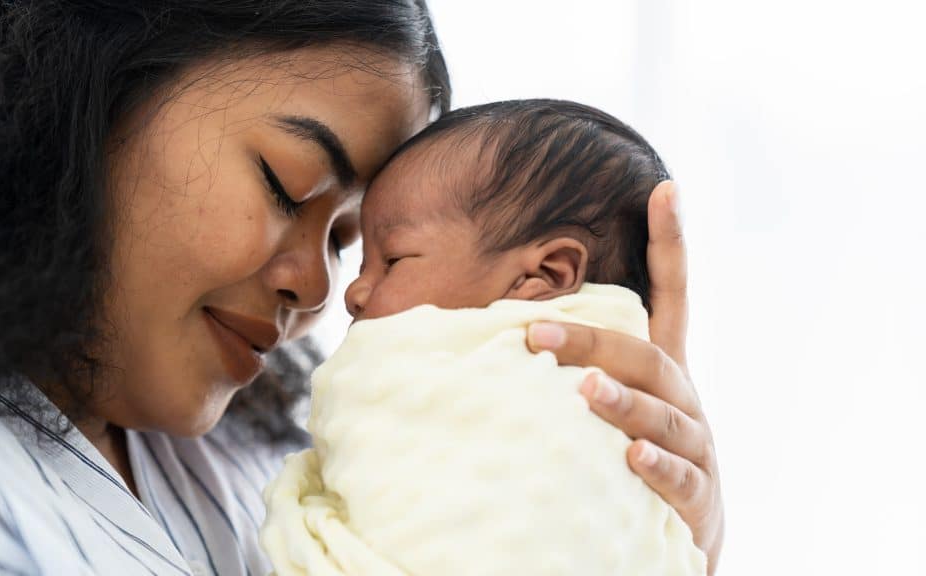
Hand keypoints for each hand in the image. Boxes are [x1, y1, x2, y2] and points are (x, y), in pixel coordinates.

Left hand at [526, 182, 723, 573]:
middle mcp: (685, 400)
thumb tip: (504, 333)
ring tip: (584, 392)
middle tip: (535, 337)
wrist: (674, 545)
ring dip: (623, 402)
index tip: (663, 188)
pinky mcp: (698, 498)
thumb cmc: (625, 461)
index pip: (673, 296)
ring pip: (666, 414)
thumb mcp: (608, 410)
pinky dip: (657, 465)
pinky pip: (680, 478)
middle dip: (594, 343)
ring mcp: (697, 448)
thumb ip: (578, 372)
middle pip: (649, 358)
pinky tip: (632, 457)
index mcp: (664, 372)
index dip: (670, 244)